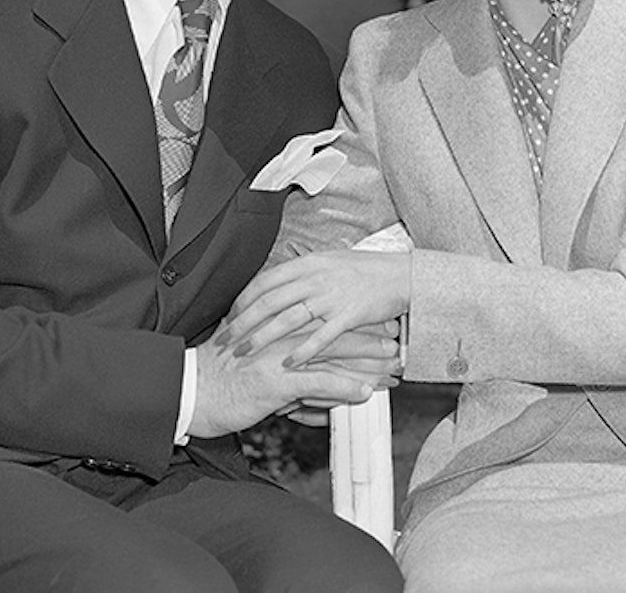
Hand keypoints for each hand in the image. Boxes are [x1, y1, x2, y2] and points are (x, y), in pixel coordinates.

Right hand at [187, 322, 393, 438]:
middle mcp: (282, 336)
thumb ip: (283, 369)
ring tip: (393, 372)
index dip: (354, 323)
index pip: (324, 320)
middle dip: (370, 341)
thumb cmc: (218, 379)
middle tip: (398, 345)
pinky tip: (362, 395)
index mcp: (278, 326)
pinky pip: (316, 384)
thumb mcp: (253, 366)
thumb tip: (308, 385)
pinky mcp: (274, 381)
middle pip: (335, 334)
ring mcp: (279, 357)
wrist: (190, 392)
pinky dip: (342, 389)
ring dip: (366, 365)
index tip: (380, 326)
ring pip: (332, 357)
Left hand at [220, 249, 409, 366]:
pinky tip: (287, 363)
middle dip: (243, 322)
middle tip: (226, 339)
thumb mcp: (328, 262)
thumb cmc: (364, 271)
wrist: (400, 275)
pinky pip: (320, 337)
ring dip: (262, 338)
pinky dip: (302, 351)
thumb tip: (275, 282)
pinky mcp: (349, 316)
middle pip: (269, 302)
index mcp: (308, 264)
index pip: (265, 281)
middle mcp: (315, 278)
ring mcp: (331, 297)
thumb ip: (302, 272)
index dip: (243, 299)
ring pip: (288, 319)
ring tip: (245, 352)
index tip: (230, 315)